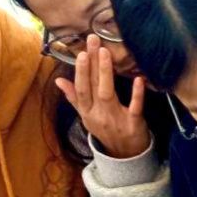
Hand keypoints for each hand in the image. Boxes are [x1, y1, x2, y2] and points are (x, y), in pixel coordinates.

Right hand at [54, 35, 150, 159]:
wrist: (124, 155)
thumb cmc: (106, 131)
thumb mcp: (87, 116)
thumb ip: (74, 97)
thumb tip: (58, 80)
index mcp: (87, 111)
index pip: (81, 88)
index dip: (80, 71)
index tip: (81, 52)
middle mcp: (98, 115)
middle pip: (92, 86)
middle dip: (91, 63)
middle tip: (92, 41)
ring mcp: (115, 120)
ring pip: (107, 94)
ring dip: (105, 73)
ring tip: (105, 53)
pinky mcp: (133, 124)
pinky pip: (134, 108)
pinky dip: (137, 94)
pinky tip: (138, 79)